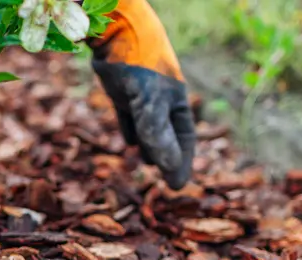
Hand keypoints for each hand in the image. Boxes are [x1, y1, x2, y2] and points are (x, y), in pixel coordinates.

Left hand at [89, 0, 194, 189]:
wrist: (115, 31)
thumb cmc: (139, 65)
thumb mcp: (150, 103)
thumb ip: (158, 135)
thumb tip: (169, 168)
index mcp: (177, 102)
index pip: (185, 140)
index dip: (181, 164)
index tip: (176, 186)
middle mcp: (162, 101)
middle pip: (168, 137)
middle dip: (166, 158)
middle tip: (163, 182)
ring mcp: (142, 96)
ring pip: (148, 129)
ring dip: (149, 146)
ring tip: (147, 162)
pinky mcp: (123, 92)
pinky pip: (131, 117)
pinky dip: (132, 130)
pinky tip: (131, 143)